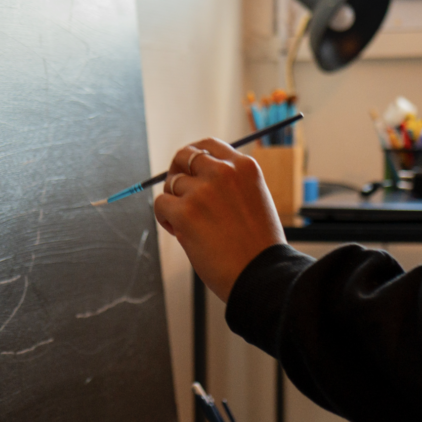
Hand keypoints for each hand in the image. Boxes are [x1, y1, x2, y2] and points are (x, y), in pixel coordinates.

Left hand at [152, 138, 285, 301]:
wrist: (261, 275)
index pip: (208, 145)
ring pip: (171, 184)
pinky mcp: (185, 212)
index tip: (188, 170)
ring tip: (188, 224)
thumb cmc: (258, 246)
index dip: (193, 157)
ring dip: (174, 202)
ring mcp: (203, 191)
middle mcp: (223, 172)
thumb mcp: (254, 200)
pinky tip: (180, 232)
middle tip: (178, 193)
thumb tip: (195, 176)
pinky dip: (165, 218)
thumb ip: (230, 183)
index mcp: (244, 166)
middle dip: (176, 172)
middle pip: (184, 156)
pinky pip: (160, 204)